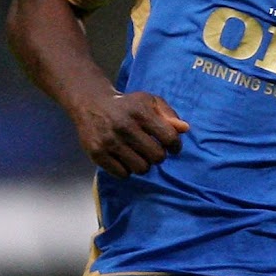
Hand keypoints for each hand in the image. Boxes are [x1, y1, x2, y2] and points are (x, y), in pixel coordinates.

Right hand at [72, 89, 188, 176]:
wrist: (91, 104)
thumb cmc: (127, 105)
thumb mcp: (149, 101)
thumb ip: (169, 114)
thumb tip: (184, 129)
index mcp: (140, 112)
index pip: (170, 138)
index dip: (175, 145)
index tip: (171, 146)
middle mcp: (125, 126)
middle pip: (157, 157)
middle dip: (158, 155)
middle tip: (151, 149)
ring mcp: (110, 141)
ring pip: (141, 169)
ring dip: (143, 164)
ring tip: (137, 154)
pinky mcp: (97, 153)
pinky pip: (123, 174)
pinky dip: (126, 169)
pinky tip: (123, 158)